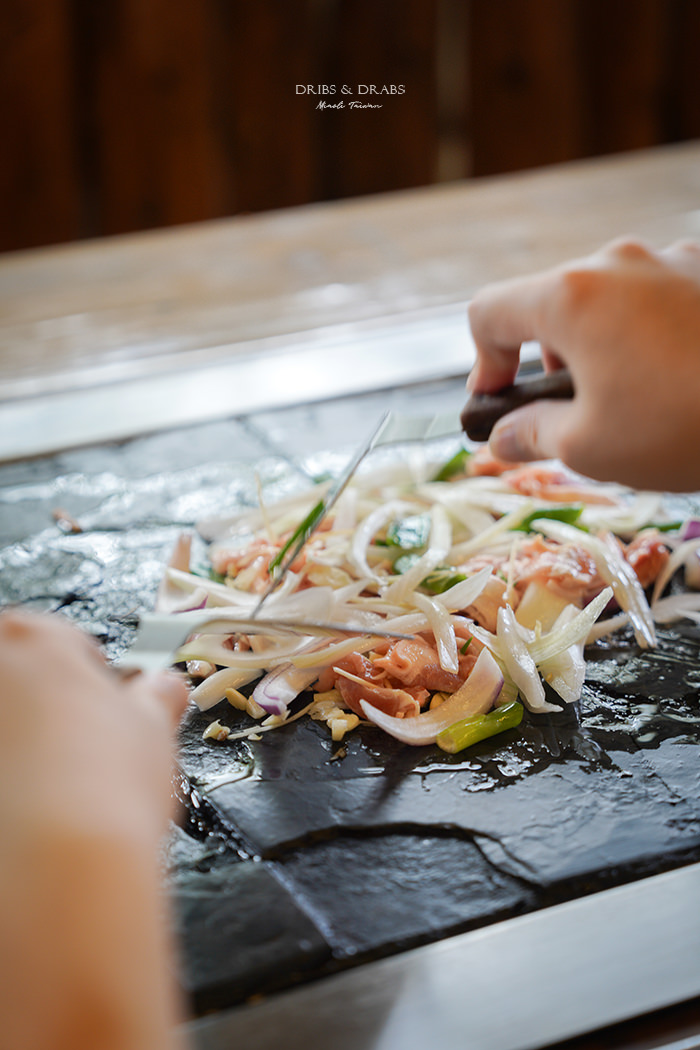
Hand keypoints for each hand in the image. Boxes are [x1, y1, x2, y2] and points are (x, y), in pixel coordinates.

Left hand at [0, 611, 187, 1049]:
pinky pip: (1, 768)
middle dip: (49, 708)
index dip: (93, 678)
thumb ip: (156, 695)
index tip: (107, 705)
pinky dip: (12, 782)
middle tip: (84, 748)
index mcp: (30, 638)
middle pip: (20, 680)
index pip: (65, 642)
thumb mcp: (155, 724)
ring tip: (58, 787)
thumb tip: (164, 688)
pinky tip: (29, 809)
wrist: (61, 873)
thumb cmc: (104, 789)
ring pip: (5, 728)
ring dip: (22, 746)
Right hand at [467, 238, 699, 490]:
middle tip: (569, 414)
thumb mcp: (590, 447)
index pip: (489, 311)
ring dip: (601, 347)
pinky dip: (648, 337)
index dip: (482, 362)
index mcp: (572, 297)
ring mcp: (672, 262)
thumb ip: (530, 434)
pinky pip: (659, 300)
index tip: (500, 404)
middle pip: (551, 302)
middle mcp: (618, 263)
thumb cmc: (682, 427)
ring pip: (609, 300)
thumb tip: (502, 438)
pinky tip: (677, 382)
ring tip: (631, 402)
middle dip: (547, 359)